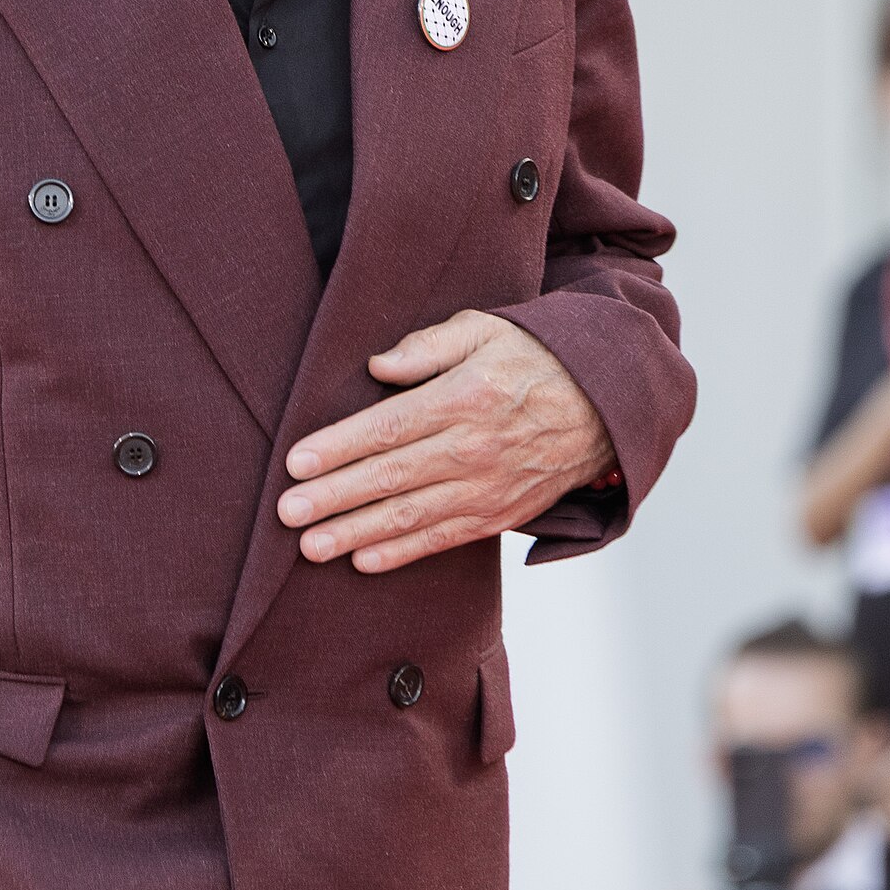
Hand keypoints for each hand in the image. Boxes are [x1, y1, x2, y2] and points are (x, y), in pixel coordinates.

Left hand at [278, 311, 615, 573]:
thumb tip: (377, 367)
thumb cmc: (532, 358)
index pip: (388, 428)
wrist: (603, 405)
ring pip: (410, 516)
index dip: (338, 448)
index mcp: (465, 397)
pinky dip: (401, 553)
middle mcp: (473, 448)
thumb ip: (427, 346)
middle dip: (332, 497)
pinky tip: (361, 560)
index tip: (294, 463)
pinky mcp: (498, 516)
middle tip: (286, 513)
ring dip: (355, 533)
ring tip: (310, 546)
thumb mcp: (485, 329)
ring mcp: (487, 488)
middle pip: (389, 477)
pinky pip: (442, 539)